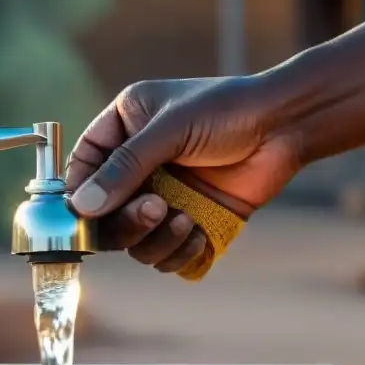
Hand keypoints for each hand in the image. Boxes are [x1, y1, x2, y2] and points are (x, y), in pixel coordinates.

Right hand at [65, 75, 298, 272]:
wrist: (285, 126)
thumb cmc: (227, 110)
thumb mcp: (170, 129)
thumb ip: (126, 166)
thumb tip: (83, 206)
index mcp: (124, 128)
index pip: (82, 168)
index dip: (79, 194)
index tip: (85, 214)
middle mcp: (138, 165)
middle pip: (104, 214)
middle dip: (125, 221)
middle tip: (154, 210)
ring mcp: (164, 195)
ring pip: (134, 241)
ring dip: (154, 240)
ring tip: (183, 219)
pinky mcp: (190, 220)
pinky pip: (166, 255)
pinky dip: (178, 252)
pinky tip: (198, 231)